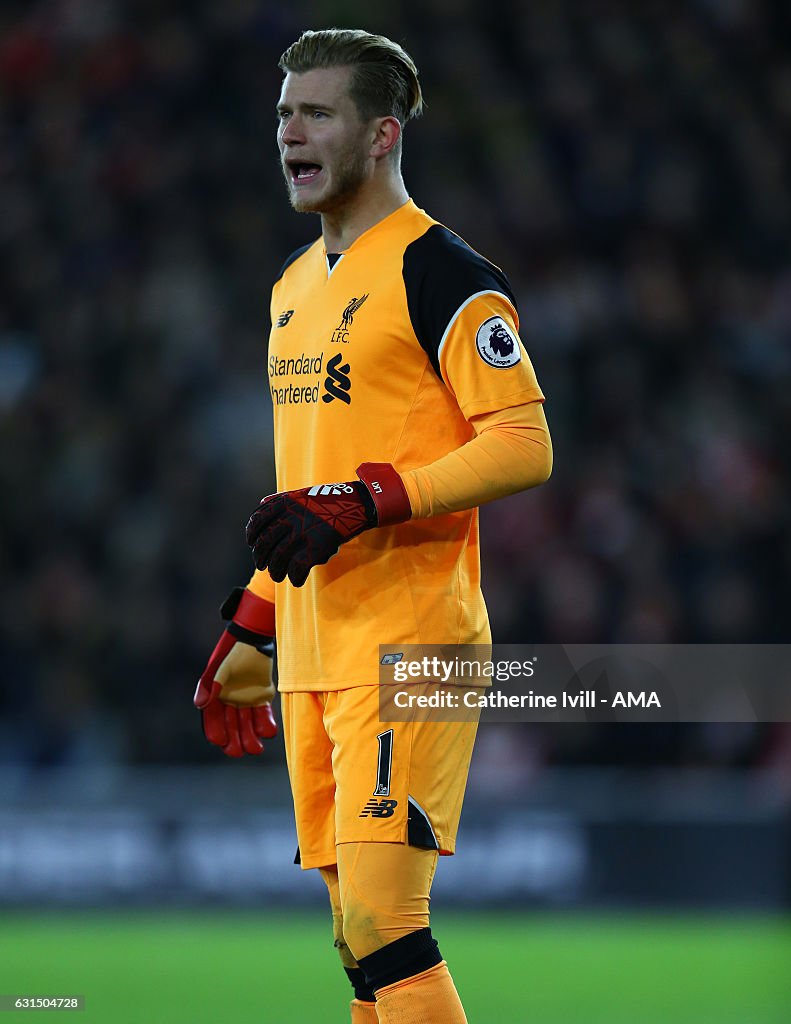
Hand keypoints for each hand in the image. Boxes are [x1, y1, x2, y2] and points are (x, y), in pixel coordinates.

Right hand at [194, 588, 277, 756]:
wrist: (254, 639)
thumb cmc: (233, 652)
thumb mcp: (220, 668)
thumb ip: (210, 685)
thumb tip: (200, 705)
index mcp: (215, 696)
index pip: (213, 719)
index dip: (216, 731)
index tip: (220, 742)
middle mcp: (229, 701)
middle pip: (231, 726)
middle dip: (235, 741)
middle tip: (239, 753)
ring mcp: (246, 700)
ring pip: (247, 724)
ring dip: (251, 737)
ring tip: (257, 750)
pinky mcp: (262, 697)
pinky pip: (263, 714)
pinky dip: (266, 724)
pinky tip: (269, 733)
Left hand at [246, 462, 410, 586]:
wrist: (356, 503)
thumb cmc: (330, 500)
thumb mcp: (302, 493)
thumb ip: (281, 499)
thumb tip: (262, 503)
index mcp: (284, 503)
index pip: (257, 521)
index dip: (252, 535)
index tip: (252, 544)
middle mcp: (289, 518)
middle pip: (264, 544)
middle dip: (260, 558)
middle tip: (262, 565)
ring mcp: (301, 533)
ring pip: (278, 560)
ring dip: (275, 572)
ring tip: (278, 576)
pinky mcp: (315, 547)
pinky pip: (297, 569)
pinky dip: (295, 578)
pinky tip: (297, 581)